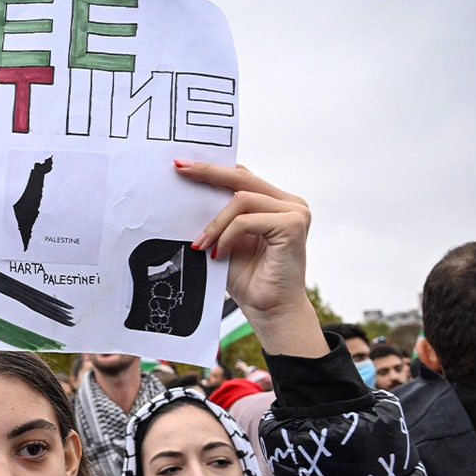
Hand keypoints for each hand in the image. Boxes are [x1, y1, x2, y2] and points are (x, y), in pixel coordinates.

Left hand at [175, 160, 326, 357]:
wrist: (270, 310)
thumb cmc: (248, 278)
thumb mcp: (224, 240)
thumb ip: (217, 216)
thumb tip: (188, 191)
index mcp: (275, 203)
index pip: (242, 176)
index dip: (213, 169)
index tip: (182, 165)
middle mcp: (289, 203)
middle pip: (242, 177)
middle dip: (208, 173)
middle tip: (180, 169)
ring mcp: (295, 211)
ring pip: (241, 199)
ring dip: (215, 223)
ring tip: (201, 244)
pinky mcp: (293, 224)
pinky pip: (246, 220)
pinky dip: (227, 236)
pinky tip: (219, 253)